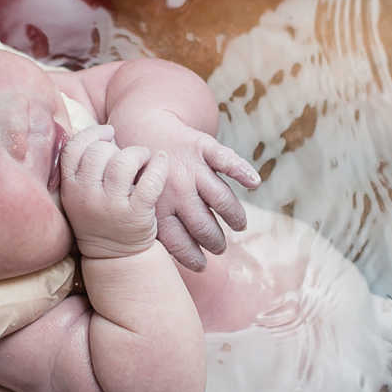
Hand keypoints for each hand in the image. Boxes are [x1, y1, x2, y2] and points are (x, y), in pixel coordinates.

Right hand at [59, 126, 168, 259]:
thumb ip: (86, 168)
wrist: (116, 258)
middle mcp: (87, 197)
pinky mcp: (136, 215)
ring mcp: (111, 207)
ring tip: (145, 158)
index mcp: (70, 189)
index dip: (92, 134)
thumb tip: (105, 132)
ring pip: (124, 161)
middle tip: (129, 154)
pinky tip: (162, 161)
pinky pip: (150, 180)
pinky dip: (159, 165)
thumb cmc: (102, 217)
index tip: (108, 133)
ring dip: (138, 153)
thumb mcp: (81, 196)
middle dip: (117, 146)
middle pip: (100, 151)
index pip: (73, 149)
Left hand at [107, 110, 260, 269]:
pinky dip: (242, 171)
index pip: (180, 242)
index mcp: (157, 206)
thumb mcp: (137, 199)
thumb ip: (152, 225)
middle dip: (215, 242)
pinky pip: (227, 160)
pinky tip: (254, 183)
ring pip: (221, 198)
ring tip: (239, 225)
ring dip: (234, 216)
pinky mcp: (203, 146)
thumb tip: (165, 261)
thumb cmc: (140, 172)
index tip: (202, 265)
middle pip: (204, 225)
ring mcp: (191, 168)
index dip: (194, 257)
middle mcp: (176, 189)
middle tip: (220, 248)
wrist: (141, 125)